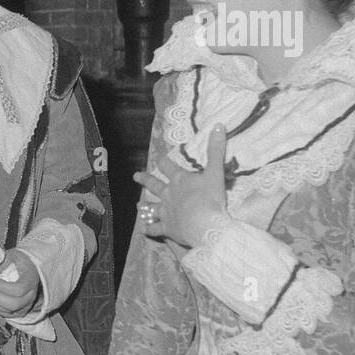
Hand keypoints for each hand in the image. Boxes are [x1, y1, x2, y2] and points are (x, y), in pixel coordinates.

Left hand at [0, 248, 40, 316]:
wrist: (29, 267)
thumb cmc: (19, 261)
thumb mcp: (12, 256)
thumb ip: (3, 262)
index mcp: (30, 280)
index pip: (19, 289)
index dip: (3, 287)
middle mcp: (31, 295)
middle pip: (13, 304)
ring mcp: (26, 305)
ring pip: (9, 311)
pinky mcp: (20, 311)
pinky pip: (6, 315)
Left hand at [134, 123, 227, 248]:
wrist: (204, 224)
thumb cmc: (210, 198)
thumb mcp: (216, 171)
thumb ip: (216, 150)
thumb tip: (218, 125)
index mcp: (179, 180)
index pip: (168, 166)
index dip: (163, 161)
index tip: (158, 157)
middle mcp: (169, 194)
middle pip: (154, 185)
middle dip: (145, 179)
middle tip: (136, 176)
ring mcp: (166, 212)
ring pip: (152, 208)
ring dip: (145, 206)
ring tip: (138, 205)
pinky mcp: (167, 228)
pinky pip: (155, 229)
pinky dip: (149, 229)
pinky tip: (144, 229)